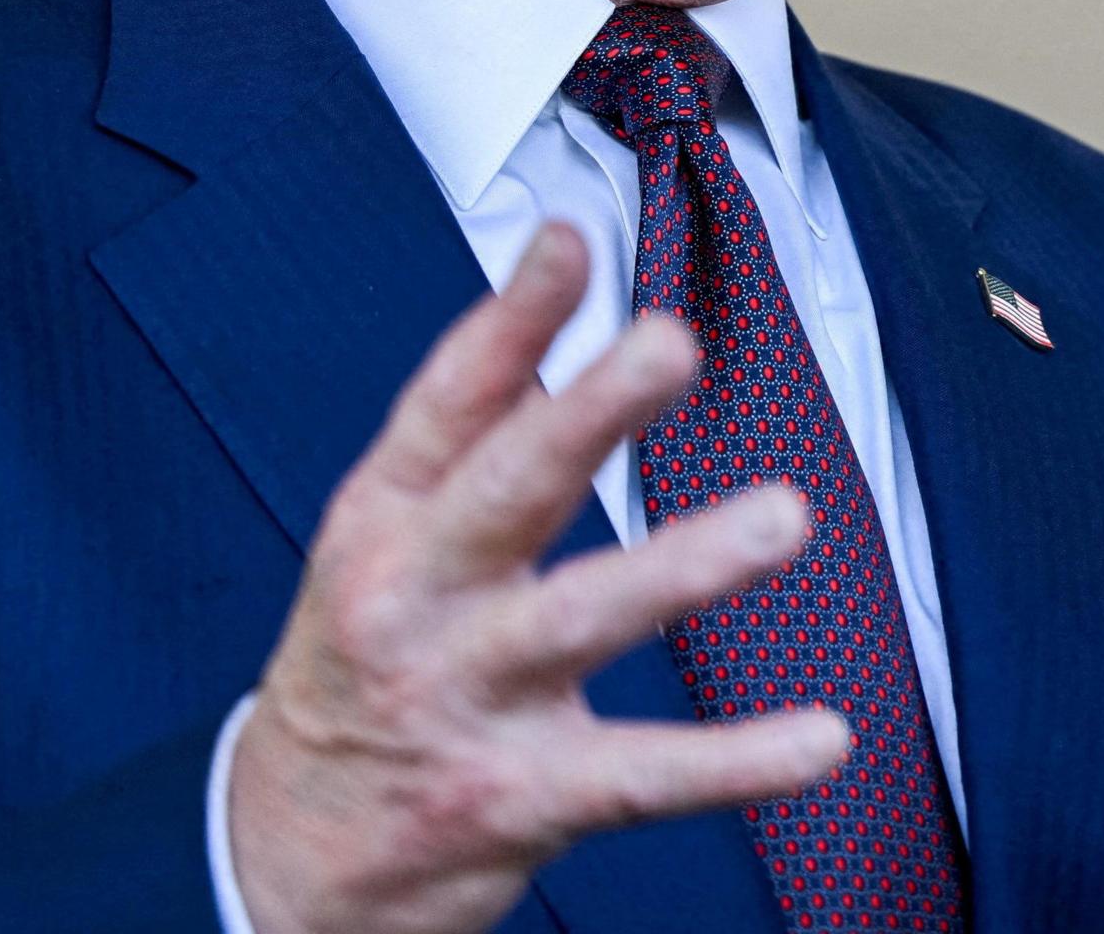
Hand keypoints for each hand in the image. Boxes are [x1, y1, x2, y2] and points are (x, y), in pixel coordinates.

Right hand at [228, 223, 850, 933]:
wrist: (280, 861)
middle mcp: (415, 602)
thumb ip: (465, 441)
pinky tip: (823, 737)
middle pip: (508, 489)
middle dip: (589, 414)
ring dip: (687, 564)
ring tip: (785, 516)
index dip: (510, 321)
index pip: (446, 406)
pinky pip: (644, 776)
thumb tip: (549, 330)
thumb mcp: (381, 547)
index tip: (571, 242)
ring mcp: (466, 699)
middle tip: (671, 343)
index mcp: (383, 525)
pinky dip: (737, 761)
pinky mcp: (518, 798)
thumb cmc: (359, 671)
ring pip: (585, 618)